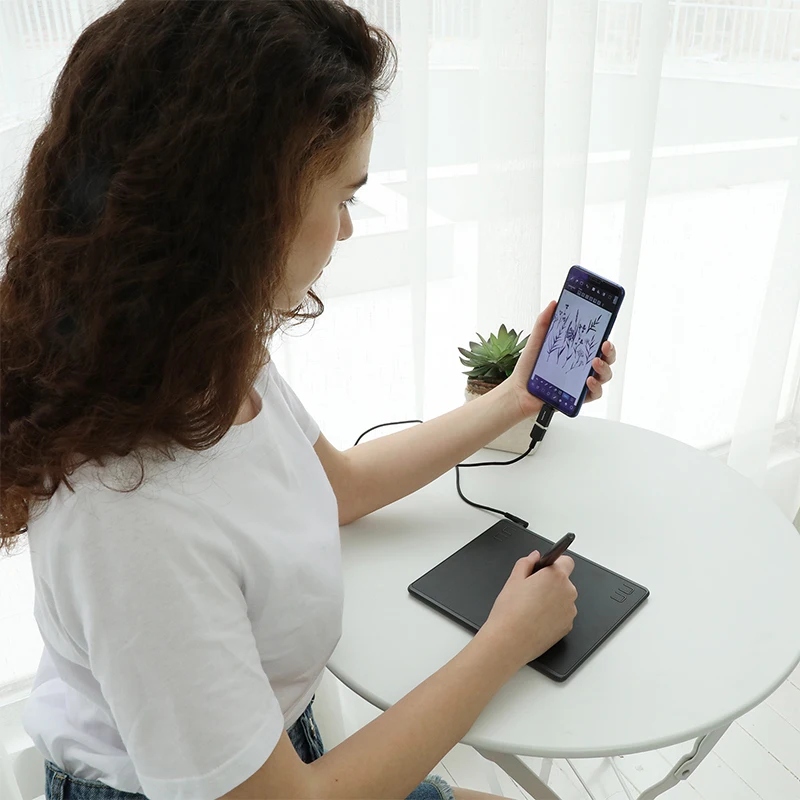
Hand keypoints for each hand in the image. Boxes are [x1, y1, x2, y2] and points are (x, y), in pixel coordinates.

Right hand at [479, 550, 577, 668]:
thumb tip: (534, 556)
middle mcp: (568, 592)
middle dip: (550, 583)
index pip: (566, 561)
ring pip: (563, 599)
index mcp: (555, 576)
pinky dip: (553, 615)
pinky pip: (562, 615)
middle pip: (564, 581)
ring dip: (552, 600)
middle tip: (530, 591)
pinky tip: (536, 620)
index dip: (554, 564)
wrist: (509, 642)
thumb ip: (526, 562)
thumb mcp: (513, 580)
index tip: (545, 569)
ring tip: (531, 608)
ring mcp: (570, 611)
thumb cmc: (510, 612)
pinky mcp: (567, 627)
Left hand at [508, 300, 616, 418]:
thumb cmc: (528, 368)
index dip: (605, 335)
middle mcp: (582, 367)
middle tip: (605, 345)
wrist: (518, 391)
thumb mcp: (537, 341)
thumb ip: (544, 322)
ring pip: (605, 375)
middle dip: (610, 351)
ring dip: (605, 368)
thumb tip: (554, 303)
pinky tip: (588, 381)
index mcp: (576, 352)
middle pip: (607, 358)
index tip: (606, 327)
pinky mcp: (579, 398)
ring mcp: (582, 383)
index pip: (596, 343)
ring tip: (595, 363)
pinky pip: (595, 394)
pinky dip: (595, 387)